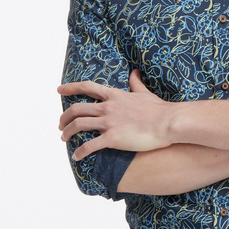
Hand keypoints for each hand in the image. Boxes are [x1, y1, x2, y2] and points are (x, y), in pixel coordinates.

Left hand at [58, 71, 172, 156]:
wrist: (168, 122)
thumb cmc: (160, 110)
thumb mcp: (145, 93)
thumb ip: (136, 83)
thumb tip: (134, 72)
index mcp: (115, 96)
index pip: (87, 87)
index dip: (70, 88)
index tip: (59, 90)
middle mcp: (108, 108)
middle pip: (77, 109)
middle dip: (64, 117)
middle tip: (61, 125)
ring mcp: (109, 123)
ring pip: (78, 125)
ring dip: (67, 132)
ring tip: (64, 139)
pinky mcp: (113, 138)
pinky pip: (90, 145)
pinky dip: (80, 151)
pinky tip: (77, 156)